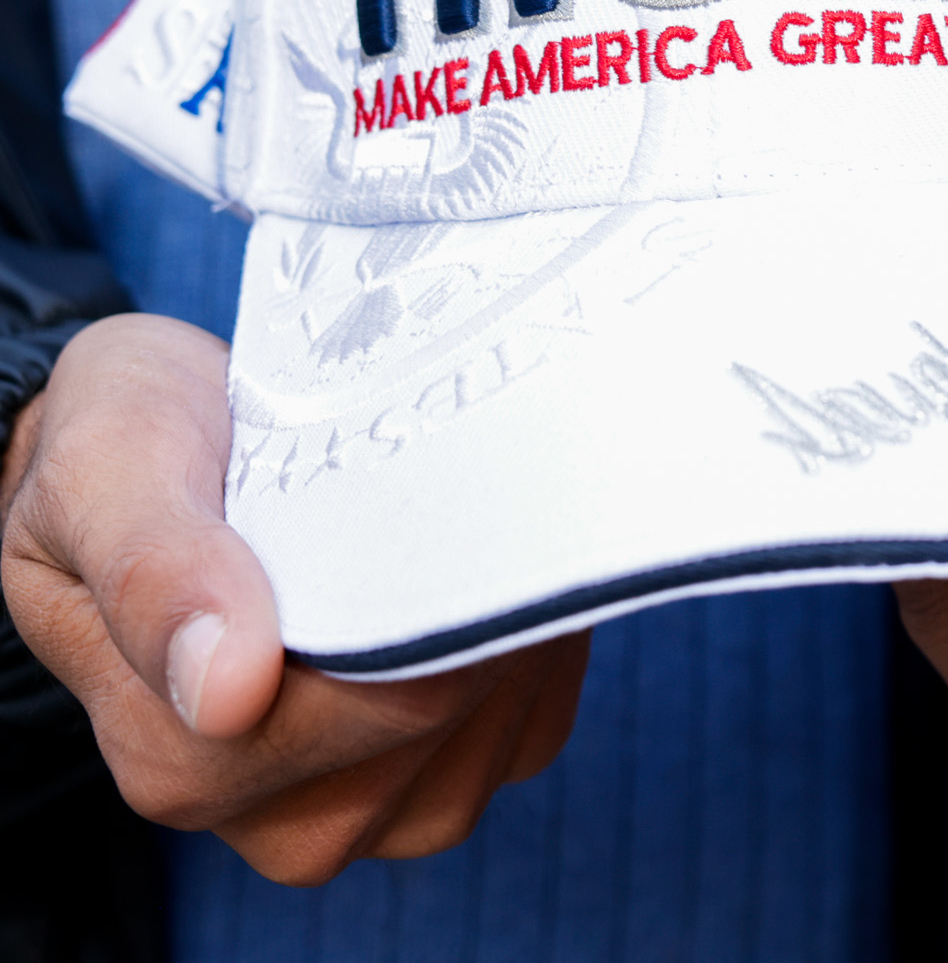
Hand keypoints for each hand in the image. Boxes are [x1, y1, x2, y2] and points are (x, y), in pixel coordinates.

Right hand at [0, 314, 588, 885]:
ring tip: (436, 515)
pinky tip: (470, 559)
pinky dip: (528, 629)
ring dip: (496, 608)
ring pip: (499, 718)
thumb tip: (225, 693)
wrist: (170, 436)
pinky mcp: (458, 770)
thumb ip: (154, 574)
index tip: (394, 479)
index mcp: (183, 766)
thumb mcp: (104, 474)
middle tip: (421, 476)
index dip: (409, 586)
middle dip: (454, 586)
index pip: (370, 699)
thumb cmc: (133, 448)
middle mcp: (280, 818)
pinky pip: (536, 716)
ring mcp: (378, 807)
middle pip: (441, 708)